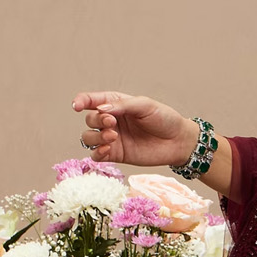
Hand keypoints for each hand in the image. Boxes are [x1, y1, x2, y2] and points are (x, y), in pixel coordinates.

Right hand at [71, 91, 193, 167]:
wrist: (179, 141)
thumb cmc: (165, 119)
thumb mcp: (145, 106)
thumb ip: (123, 106)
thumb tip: (101, 108)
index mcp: (116, 105)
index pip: (92, 101)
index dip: (81, 101)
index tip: (77, 106)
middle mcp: (111, 121)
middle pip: (90, 120)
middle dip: (97, 120)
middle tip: (113, 122)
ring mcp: (112, 138)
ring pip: (88, 138)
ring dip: (96, 137)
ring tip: (112, 136)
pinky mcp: (115, 154)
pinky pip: (96, 155)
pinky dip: (97, 152)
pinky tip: (107, 149)